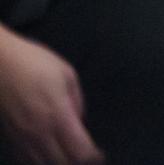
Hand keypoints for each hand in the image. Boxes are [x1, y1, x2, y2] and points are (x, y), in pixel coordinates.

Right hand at [0, 28, 100, 164]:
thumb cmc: (35, 63)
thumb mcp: (67, 75)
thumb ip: (77, 102)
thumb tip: (80, 122)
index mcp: (58, 115)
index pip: (79, 151)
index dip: (93, 157)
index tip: (99, 154)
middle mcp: (38, 132)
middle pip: (62, 163)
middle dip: (77, 162)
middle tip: (86, 155)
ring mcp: (21, 137)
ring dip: (58, 162)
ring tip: (68, 154)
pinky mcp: (10, 137)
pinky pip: (26, 159)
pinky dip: (40, 161)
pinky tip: (48, 154)